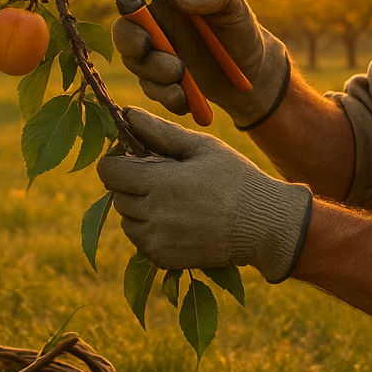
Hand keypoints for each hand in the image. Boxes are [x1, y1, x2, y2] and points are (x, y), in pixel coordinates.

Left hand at [96, 108, 313, 282]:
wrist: (263, 225)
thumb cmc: (235, 179)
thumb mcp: (201, 147)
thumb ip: (160, 131)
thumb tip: (127, 112)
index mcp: (159, 182)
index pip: (108, 171)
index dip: (117, 160)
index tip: (136, 157)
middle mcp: (152, 215)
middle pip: (117, 196)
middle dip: (132, 184)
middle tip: (163, 178)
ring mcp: (157, 241)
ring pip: (126, 221)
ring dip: (139, 210)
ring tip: (172, 201)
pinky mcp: (164, 259)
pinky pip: (141, 242)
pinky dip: (151, 232)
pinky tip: (179, 221)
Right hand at [111, 0, 290, 128]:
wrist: (254, 73)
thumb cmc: (239, 27)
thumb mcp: (230, 2)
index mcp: (163, 0)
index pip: (132, 2)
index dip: (129, 17)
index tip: (145, 34)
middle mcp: (153, 26)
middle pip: (124, 35)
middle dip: (135, 49)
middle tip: (166, 59)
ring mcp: (155, 55)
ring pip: (137, 66)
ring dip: (157, 76)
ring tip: (183, 78)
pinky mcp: (161, 82)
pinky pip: (152, 91)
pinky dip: (167, 97)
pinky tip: (187, 99)